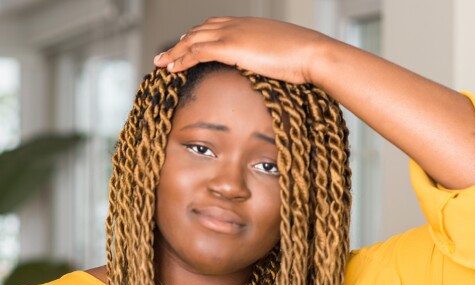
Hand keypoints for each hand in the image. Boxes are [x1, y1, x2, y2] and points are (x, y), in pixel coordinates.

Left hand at [152, 17, 333, 84]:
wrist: (313, 53)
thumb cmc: (305, 59)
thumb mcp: (282, 55)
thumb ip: (269, 58)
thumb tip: (267, 71)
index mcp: (249, 25)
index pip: (215, 26)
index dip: (198, 36)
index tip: (187, 46)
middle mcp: (238, 25)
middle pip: (200, 30)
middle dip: (181, 43)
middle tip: (167, 55)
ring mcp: (232, 34)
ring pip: (193, 39)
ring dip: (175, 52)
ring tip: (162, 63)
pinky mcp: (231, 47)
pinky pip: (198, 51)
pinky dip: (182, 59)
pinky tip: (172, 67)